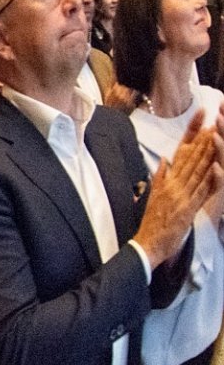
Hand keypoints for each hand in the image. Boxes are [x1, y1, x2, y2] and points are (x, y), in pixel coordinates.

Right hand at [135, 115, 219, 269]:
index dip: (191, 137)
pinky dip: (207, 178)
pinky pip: (199, 190)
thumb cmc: (152, 222)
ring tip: (215, 136)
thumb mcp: (153, 195)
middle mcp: (172, 184)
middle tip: (212, 123)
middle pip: (190, 158)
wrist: (148, 242)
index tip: (201, 122)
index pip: (180, 153)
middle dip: (202, 140)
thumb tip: (164, 160)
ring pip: (196, 170)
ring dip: (206, 153)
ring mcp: (180, 195)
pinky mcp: (187, 207)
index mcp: (165, 180)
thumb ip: (160, 176)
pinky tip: (214, 166)